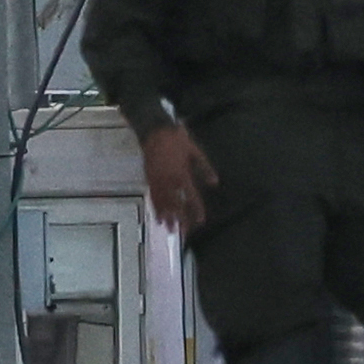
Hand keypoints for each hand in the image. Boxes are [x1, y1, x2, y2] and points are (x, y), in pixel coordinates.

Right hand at [138, 119, 210, 237]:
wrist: (155, 131)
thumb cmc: (176, 140)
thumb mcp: (195, 151)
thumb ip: (205, 168)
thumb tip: (214, 182)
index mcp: (182, 174)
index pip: (191, 197)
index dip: (196, 210)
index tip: (200, 221)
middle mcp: (169, 181)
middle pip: (176, 205)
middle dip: (181, 219)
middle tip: (185, 232)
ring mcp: (158, 181)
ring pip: (163, 204)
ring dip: (168, 218)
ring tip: (171, 230)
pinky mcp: (150, 179)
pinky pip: (153, 198)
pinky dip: (156, 209)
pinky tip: (158, 218)